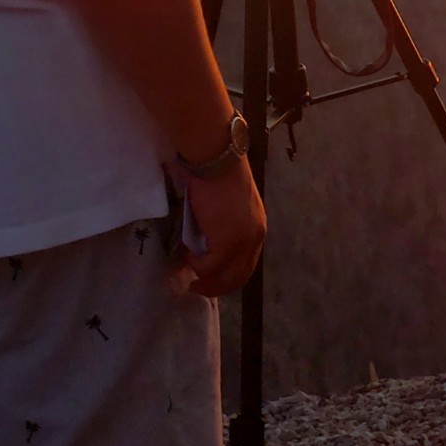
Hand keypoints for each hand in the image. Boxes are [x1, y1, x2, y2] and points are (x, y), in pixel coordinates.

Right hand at [172, 157, 265, 298]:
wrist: (216, 160)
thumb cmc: (219, 174)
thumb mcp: (229, 204)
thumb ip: (225, 224)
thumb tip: (207, 239)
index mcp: (257, 228)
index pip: (247, 262)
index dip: (229, 274)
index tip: (211, 276)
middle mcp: (255, 238)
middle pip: (240, 275)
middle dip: (218, 286)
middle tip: (197, 286)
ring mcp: (242, 242)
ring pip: (226, 277)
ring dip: (207, 281)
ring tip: (191, 279)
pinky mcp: (227, 243)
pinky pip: (210, 267)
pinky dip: (197, 266)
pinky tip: (188, 257)